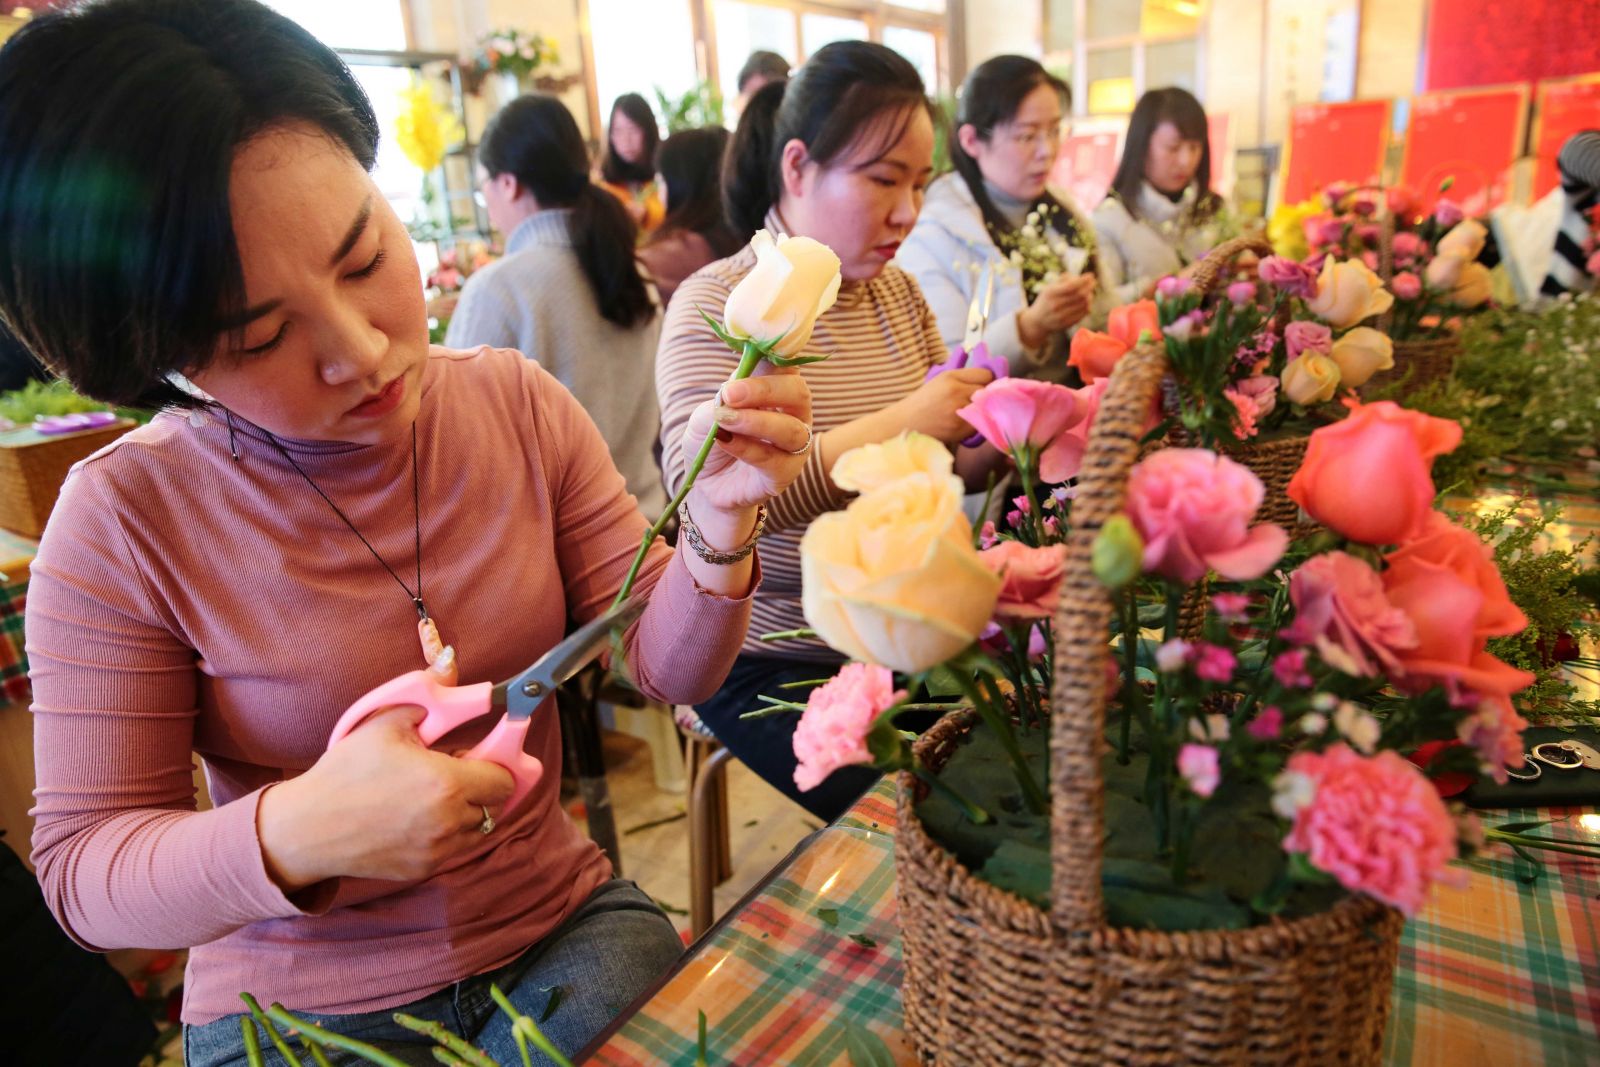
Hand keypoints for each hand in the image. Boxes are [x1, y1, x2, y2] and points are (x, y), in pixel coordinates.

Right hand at [257, 706, 513, 889]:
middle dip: (483, 787)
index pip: (505, 780)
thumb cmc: (345, 772)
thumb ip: (429, 697)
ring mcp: (437, 851)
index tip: (482, 755)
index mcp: (446, 784)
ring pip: (477, 830)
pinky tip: (419, 816)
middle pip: (495, 806)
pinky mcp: (422, 870)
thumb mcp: (386, 723)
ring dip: (469, 812)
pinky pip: (454, 849)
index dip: (498, 765)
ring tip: (435, 794)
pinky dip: (448, 833)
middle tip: (455, 772)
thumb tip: (452, 665)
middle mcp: (448, 822)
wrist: (307, 827)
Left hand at [681, 363, 812, 516]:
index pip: (787, 364)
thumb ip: (723, 398)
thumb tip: (733, 389)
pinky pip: (772, 460)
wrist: (705, 482)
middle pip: (798, 393)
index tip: (753, 351)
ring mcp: (793, 447)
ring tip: (724, 419)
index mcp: (778, 390)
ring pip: (791, 430)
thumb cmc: (712, 439)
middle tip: (730, 393)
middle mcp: (794, 415)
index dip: (777, 353)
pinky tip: (725, 441)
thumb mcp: (709, 411)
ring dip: (756, 421)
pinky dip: (747, 448)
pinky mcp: (784, 475)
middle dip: (764, 390)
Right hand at [886, 366, 993, 444]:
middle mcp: (955, 392)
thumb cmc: (924, 401)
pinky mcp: (958, 429)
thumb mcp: (940, 381)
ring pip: (984, 409)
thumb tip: (991, 380)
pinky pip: (978, 425)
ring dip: (980, 412)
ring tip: (968, 412)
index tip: (983, 386)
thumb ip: (964, 378)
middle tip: (975, 401)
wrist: (904, 423)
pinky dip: (973, 424)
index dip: (986, 381)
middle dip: (984, 397)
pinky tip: (961, 423)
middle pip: (987, 392)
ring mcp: (957, 412)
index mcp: (950, 377)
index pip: (986, 375)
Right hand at [1020, 274, 1096, 345]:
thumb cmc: (1046, 300)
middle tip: (1093, 282)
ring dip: (1090, 296)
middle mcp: (1055, 305)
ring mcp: (1061, 316)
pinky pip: (1083, 314)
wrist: (1037, 321)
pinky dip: (1087, 306)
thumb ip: (1063, 279)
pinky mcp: (1066, 324)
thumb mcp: (1049, 287)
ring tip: (1090, 292)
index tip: (1091, 275)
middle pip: (1080, 295)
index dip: (1084, 280)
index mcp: (1051, 293)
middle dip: (1089, 287)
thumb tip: (1080, 278)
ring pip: (1083, 304)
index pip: (1072, 286)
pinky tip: (1087, 302)